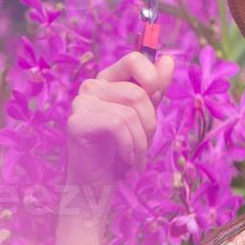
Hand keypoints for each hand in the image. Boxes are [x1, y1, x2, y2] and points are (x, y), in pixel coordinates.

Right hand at [64, 51, 174, 185]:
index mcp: (108, 80)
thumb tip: (168, 59)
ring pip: (130, 111)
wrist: (98, 185)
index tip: (154, 105)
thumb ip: (155, 88)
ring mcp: (80, 103)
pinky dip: (129, 147)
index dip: (153, 81)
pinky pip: (117, 125)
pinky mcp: (76, 122)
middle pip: (138, 92)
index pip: (135, 59)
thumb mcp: (144, 116)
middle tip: (144, 145)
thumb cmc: (121, 150)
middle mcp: (91, 87)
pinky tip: (126, 160)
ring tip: (136, 157)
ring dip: (141, 141)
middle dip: (150, 124)